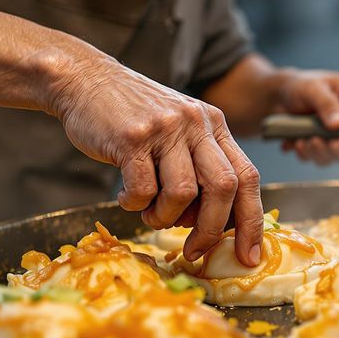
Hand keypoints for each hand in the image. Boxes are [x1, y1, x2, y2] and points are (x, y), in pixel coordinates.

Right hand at [49, 52, 261, 266]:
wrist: (86, 80)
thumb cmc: (132, 116)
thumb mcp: (178, 129)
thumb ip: (200, 165)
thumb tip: (217, 224)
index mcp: (213, 124)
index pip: (247, 177)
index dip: (252, 222)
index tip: (249, 256)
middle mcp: (196, 123)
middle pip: (224, 188)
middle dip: (212, 230)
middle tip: (194, 251)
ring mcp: (165, 128)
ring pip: (183, 193)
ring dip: (165, 218)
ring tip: (149, 213)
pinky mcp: (132, 137)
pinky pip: (143, 190)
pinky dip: (134, 204)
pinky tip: (126, 195)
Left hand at [277, 70, 338, 164]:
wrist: (280, 97)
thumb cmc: (300, 85)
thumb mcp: (311, 88)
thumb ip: (326, 103)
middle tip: (322, 144)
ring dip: (323, 153)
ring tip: (305, 142)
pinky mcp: (331, 145)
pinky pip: (325, 158)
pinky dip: (310, 155)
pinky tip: (298, 143)